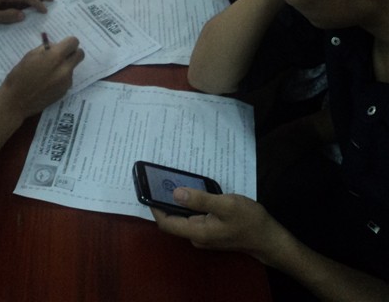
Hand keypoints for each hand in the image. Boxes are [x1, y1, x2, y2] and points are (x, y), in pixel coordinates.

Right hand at [2, 36, 84, 117]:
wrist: (16, 101)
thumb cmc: (19, 75)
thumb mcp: (30, 55)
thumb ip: (46, 49)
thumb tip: (56, 46)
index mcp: (55, 56)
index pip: (74, 42)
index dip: (68, 42)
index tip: (62, 46)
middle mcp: (65, 68)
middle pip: (80, 54)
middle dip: (73, 53)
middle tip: (61, 56)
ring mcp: (66, 81)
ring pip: (73, 68)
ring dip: (65, 66)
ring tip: (48, 73)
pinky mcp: (65, 92)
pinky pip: (68, 80)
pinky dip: (61, 78)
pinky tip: (48, 83)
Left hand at [152, 187, 284, 262]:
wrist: (268, 238)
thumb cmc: (248, 220)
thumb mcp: (225, 205)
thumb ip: (200, 199)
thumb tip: (175, 193)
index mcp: (197, 232)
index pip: (167, 224)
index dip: (155, 208)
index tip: (148, 190)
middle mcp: (197, 236)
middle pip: (173, 220)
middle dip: (165, 202)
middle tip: (161, 180)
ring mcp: (205, 235)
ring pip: (184, 217)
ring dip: (178, 202)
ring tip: (174, 180)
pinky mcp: (212, 230)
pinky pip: (195, 217)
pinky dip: (190, 204)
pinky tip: (193, 191)